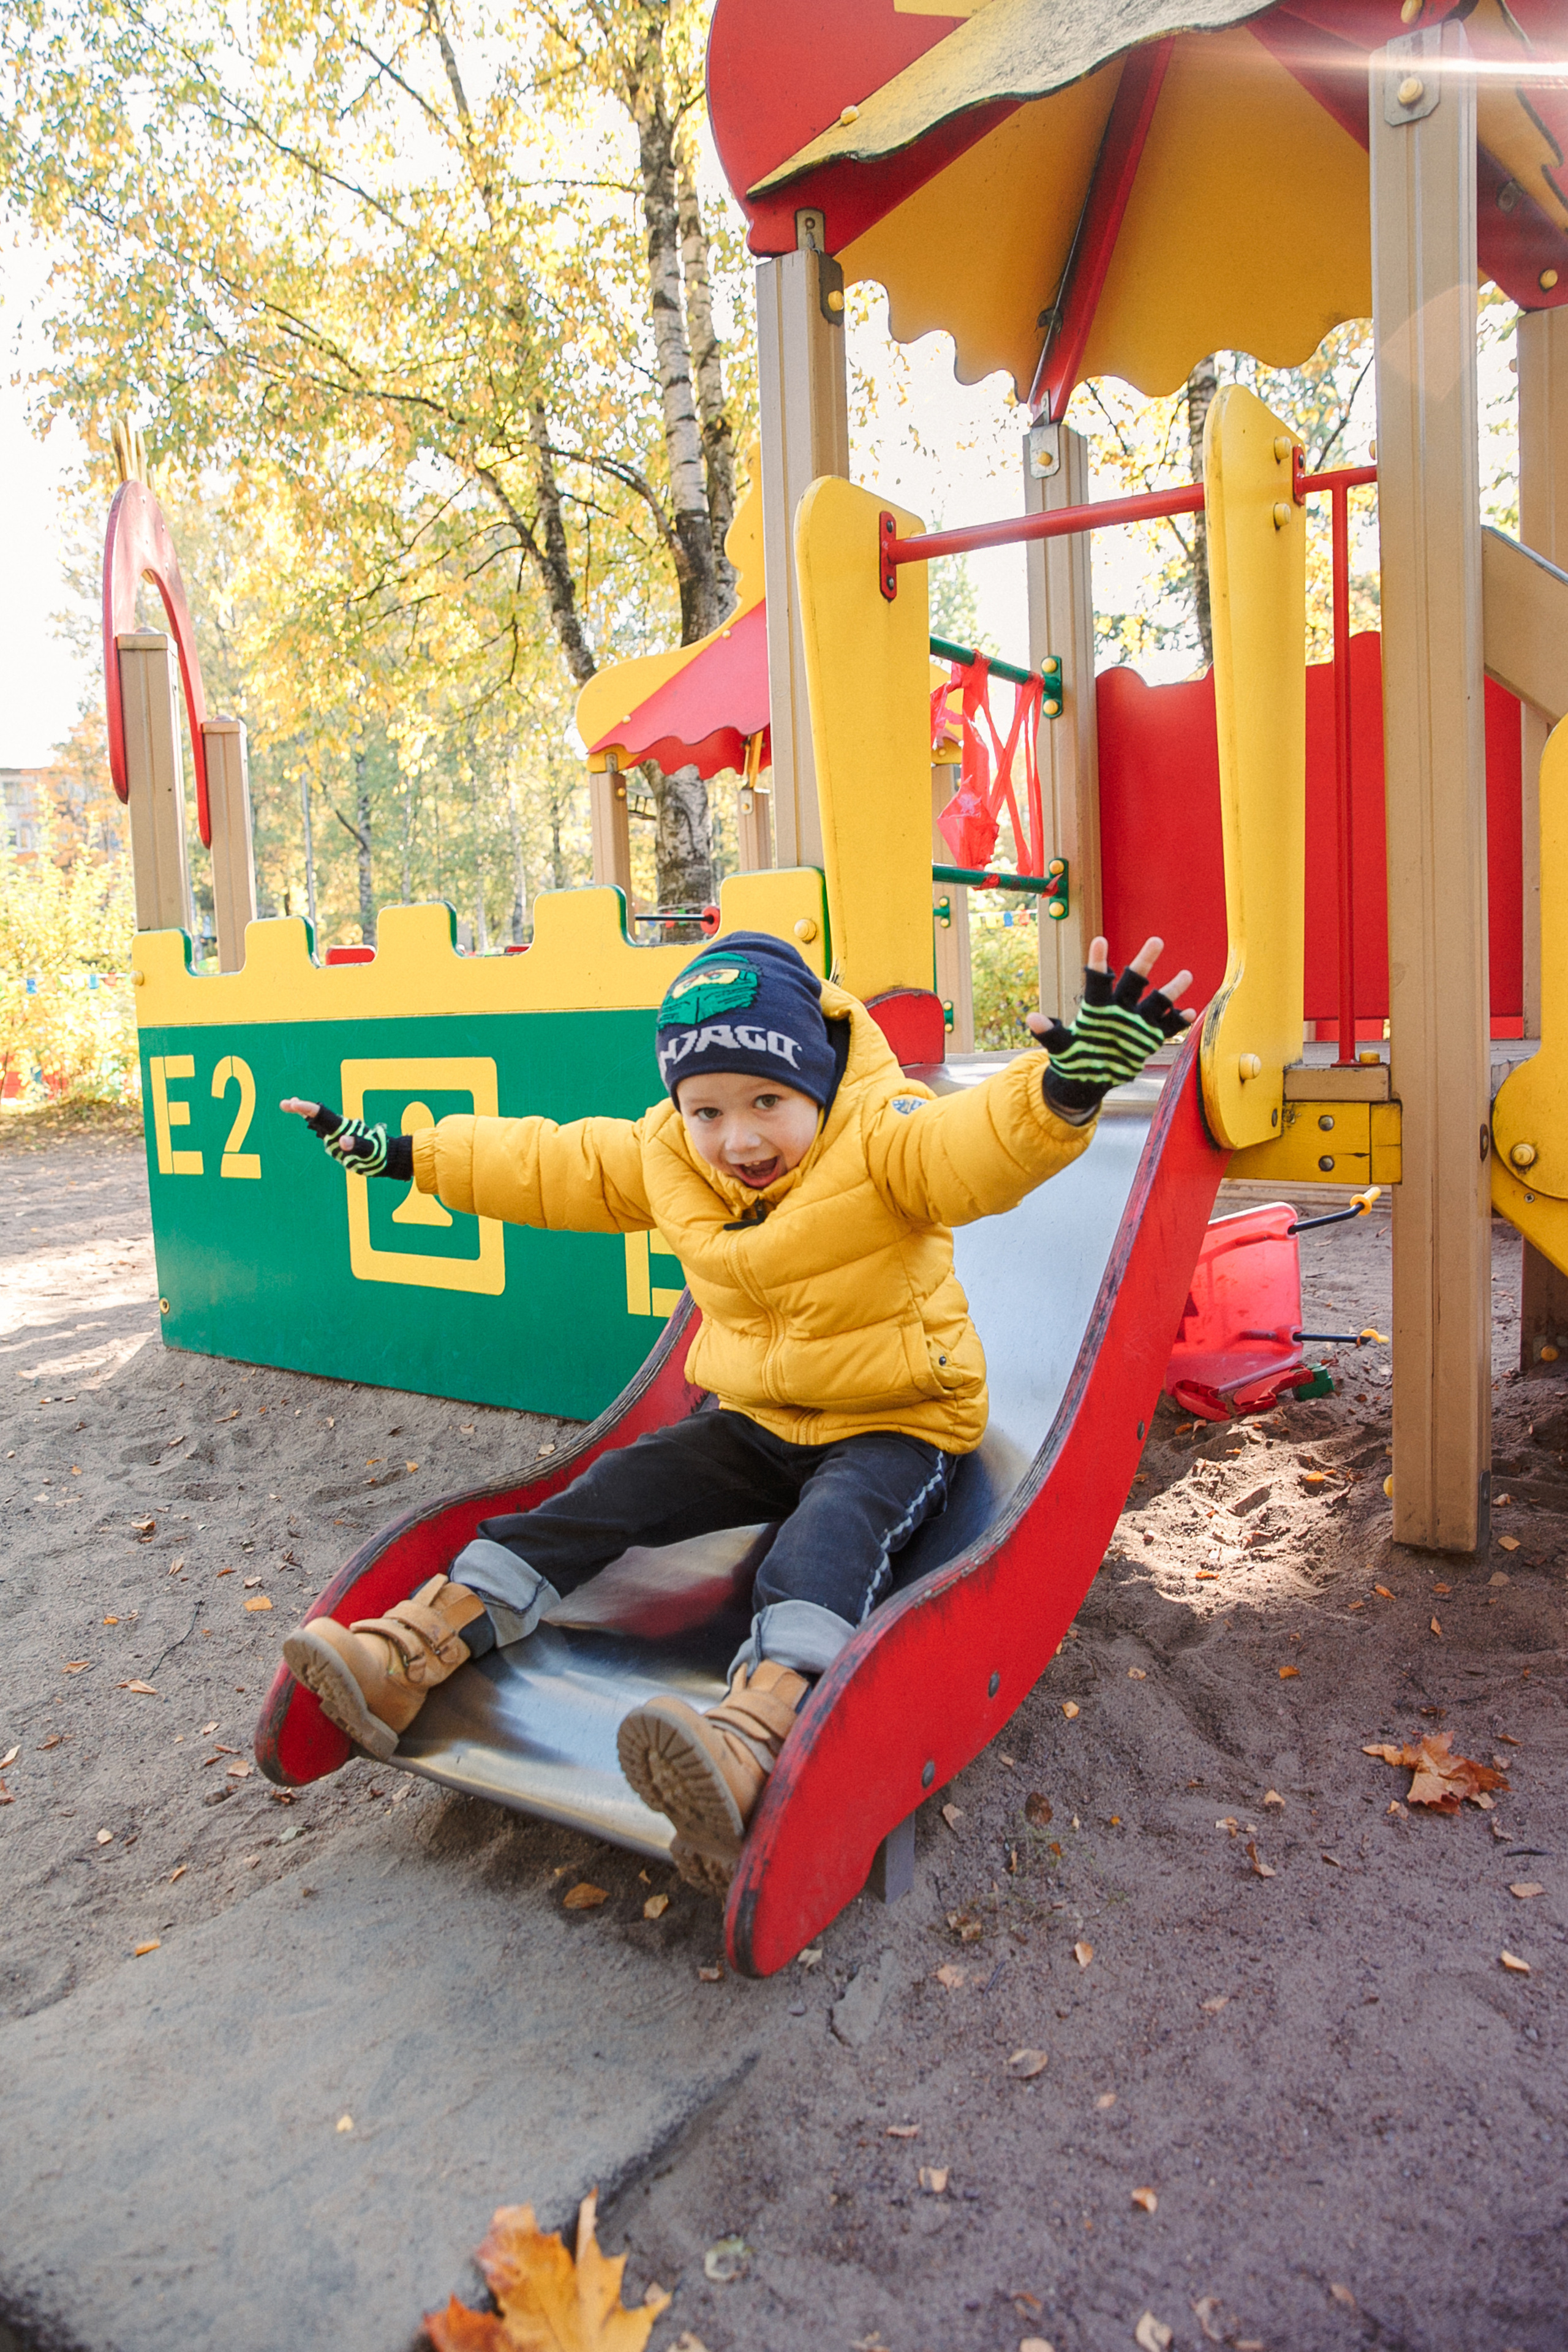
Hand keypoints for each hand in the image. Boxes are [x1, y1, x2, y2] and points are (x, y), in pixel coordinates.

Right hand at [280, 1096, 400, 1177]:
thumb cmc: (380, 1155)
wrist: (388, 1157)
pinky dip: (313, 1122)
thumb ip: (357, 1146)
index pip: (322, 1115)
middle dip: (301, 1108)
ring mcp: (339, 1133)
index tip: (293, 1103)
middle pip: (318, 1114)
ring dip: (305, 1112)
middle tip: (285, 1103)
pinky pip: (323, 1129)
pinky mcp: (339, 1140)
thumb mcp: (369, 1152)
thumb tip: (343, 1141)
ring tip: (292, 1104)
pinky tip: (309, 1121)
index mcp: (343, 1128)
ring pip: (319, 1120)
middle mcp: (339, 1128)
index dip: (306, 1108)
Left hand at [1028, 936, 1195, 1115]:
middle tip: (1156, 941)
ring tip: (1186, 974)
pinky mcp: (1148, 1038)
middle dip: (1145, 961)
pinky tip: (1192, 1011)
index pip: (1098, 979)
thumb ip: (1049, 1033)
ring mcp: (1136, 1022)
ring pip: (1157, 1001)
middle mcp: (1120, 1008)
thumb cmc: (1073, 1056)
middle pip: (1134, 980)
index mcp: (1097, 1007)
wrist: (1089, 1076)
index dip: (1098, 961)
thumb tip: (1031, 1019)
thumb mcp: (1060, 1046)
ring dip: (1171, 989)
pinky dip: (1179, 1020)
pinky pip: (1167, 1026)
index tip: (1100, 940)